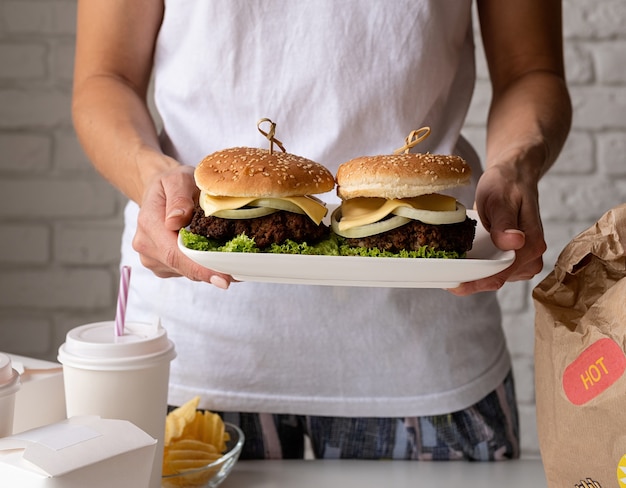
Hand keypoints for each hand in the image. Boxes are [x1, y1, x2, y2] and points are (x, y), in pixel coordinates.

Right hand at [132, 164, 233, 288]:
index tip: (224, 279)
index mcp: (149, 224)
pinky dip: (203, 267)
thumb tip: (176, 220)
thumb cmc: (172, 183)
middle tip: (241, 274)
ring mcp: (152, 258)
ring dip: (210, 270)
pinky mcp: (162, 265)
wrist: (159, 191)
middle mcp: (147, 246)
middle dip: (212, 273)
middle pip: (183, 267)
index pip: (175, 254)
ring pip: (186, 272)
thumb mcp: (178, 179)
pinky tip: (217, 258)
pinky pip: (185, 271)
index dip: (201, 269)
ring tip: (234, 263)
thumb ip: (178, 198)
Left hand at [448, 162, 545, 295]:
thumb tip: (515, 242)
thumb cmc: (506, 184)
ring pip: (493, 278)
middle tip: (442, 280)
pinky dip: (476, 269)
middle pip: (497, 279)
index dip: (476, 282)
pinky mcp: (512, 258)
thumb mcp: (500, 199)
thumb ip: (505, 222)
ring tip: (447, 272)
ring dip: (472, 277)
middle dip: (471, 282)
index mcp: (531, 245)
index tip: (453, 285)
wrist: (512, 176)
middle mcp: (531, 257)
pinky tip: (459, 264)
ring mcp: (522, 260)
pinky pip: (492, 270)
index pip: (502, 274)